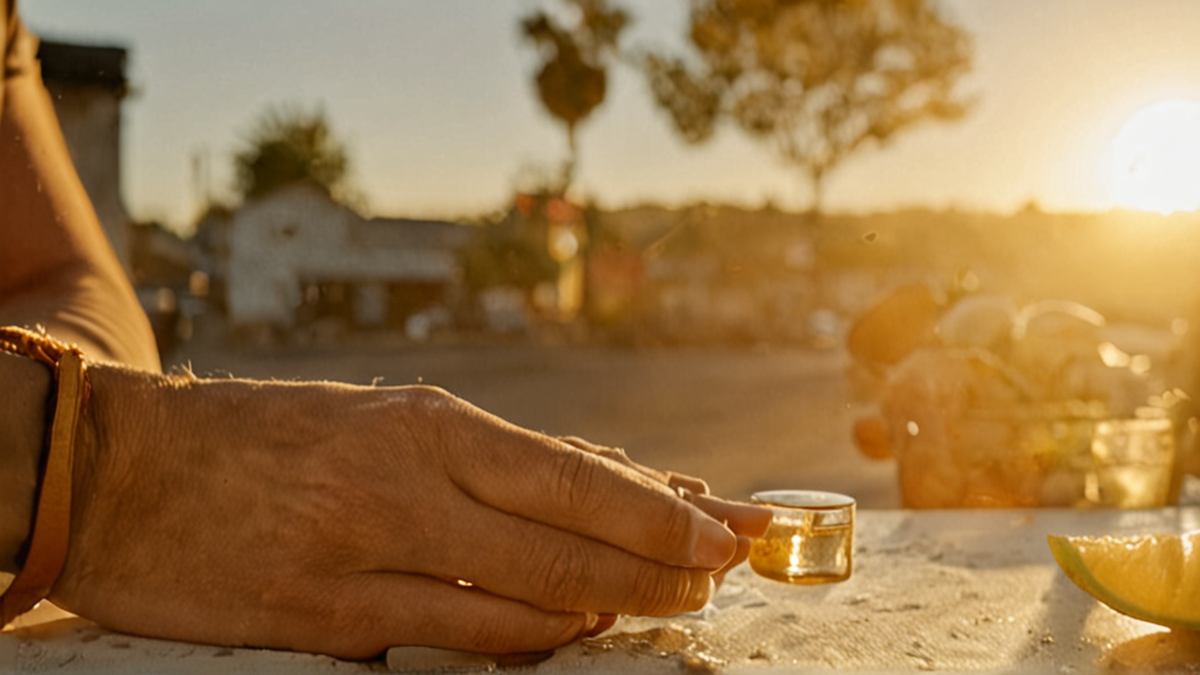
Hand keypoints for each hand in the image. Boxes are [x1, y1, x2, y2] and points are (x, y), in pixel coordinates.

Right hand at [52, 365, 770, 658]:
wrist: (122, 473)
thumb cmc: (270, 439)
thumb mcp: (384, 422)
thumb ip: (490, 461)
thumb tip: (602, 481)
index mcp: (423, 423)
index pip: (571, 475)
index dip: (658, 509)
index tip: (723, 529)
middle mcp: (405, 485)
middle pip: (568, 542)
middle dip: (659, 565)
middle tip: (717, 575)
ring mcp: (366, 559)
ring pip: (524, 602)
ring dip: (605, 608)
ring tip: (662, 607)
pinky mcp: (326, 624)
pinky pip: (454, 643)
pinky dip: (525, 643)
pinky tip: (567, 635)